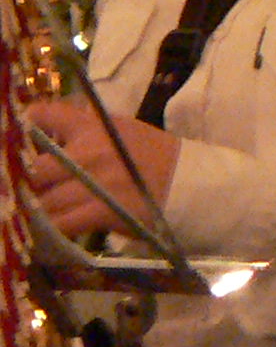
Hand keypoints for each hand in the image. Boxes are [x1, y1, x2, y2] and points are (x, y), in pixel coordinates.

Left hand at [26, 100, 179, 239]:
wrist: (188, 182)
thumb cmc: (152, 154)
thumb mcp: (120, 129)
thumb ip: (85, 125)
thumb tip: (48, 122)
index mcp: (92, 126)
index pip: (45, 116)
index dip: (26, 125)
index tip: (17, 138)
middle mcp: (89, 152)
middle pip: (34, 168)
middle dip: (24, 181)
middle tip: (20, 187)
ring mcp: (94, 184)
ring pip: (42, 201)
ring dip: (34, 209)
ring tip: (30, 212)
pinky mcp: (100, 212)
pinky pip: (60, 224)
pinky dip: (48, 229)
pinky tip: (45, 230)